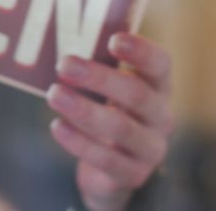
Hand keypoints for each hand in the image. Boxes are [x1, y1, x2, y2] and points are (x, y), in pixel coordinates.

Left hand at [47, 33, 172, 210]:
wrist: (112, 171)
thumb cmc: (107, 113)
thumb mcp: (107, 90)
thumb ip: (96, 68)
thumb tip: (63, 44)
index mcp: (158, 87)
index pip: (160, 65)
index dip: (141, 51)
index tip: (113, 39)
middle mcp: (161, 117)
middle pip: (136, 94)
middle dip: (99, 77)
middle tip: (64, 64)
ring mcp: (150, 149)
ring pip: (120, 127)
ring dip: (84, 109)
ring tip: (53, 94)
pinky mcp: (133, 175)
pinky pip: (106, 159)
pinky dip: (79, 142)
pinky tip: (57, 126)